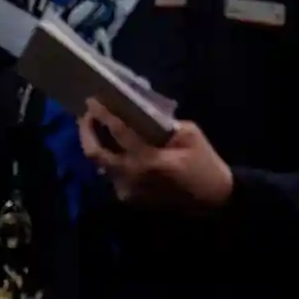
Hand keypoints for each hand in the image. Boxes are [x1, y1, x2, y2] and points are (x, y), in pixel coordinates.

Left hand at [79, 102, 232, 210]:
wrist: (212, 198)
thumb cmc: (204, 162)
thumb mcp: (190, 135)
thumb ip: (163, 123)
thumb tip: (139, 112)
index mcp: (148, 159)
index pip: (118, 132)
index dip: (102, 114)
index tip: (91, 101)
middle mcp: (131, 176)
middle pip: (94, 154)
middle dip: (86, 132)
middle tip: (86, 116)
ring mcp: (126, 189)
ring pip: (101, 165)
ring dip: (97, 146)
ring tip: (96, 128)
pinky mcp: (128, 197)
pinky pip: (112, 174)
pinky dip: (111, 159)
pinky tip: (115, 148)